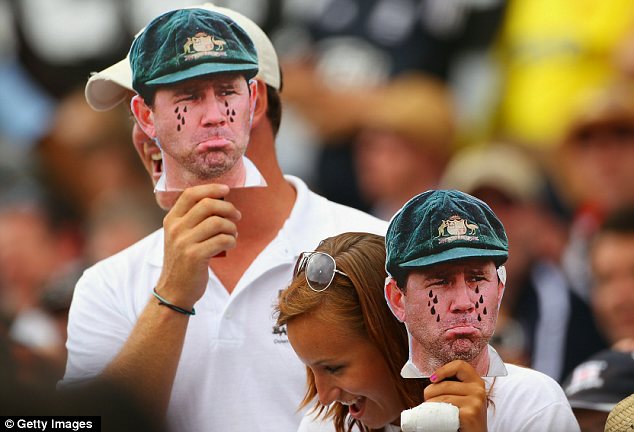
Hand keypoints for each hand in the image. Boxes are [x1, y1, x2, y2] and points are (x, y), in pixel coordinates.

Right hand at [156, 183, 240, 307]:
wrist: (174, 290)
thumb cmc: (183, 261)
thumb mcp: (180, 237)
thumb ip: (192, 220)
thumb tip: (219, 201)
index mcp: (171, 220)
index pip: (191, 194)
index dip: (211, 188)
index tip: (226, 190)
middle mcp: (175, 229)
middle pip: (207, 205)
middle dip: (228, 208)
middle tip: (237, 216)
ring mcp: (184, 242)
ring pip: (218, 222)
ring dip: (232, 227)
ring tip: (233, 235)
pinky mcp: (195, 256)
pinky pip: (222, 240)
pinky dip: (231, 240)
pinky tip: (230, 244)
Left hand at [424, 360, 487, 431]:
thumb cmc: (466, 417)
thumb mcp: (464, 396)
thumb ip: (455, 385)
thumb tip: (432, 379)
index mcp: (477, 382)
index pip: (460, 365)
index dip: (443, 369)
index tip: (432, 378)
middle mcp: (478, 390)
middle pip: (445, 384)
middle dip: (430, 392)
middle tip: (427, 401)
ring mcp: (476, 401)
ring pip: (443, 397)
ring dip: (431, 404)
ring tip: (430, 410)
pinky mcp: (470, 413)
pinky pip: (445, 408)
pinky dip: (436, 412)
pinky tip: (438, 417)